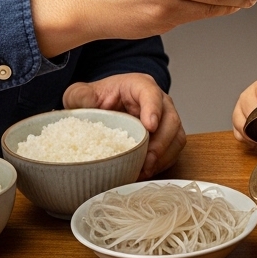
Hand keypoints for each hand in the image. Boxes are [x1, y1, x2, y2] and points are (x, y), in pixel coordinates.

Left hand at [63, 73, 184, 179]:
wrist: (102, 107)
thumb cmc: (96, 99)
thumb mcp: (80, 94)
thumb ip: (81, 96)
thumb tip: (88, 104)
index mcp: (139, 86)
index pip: (152, 94)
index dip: (153, 110)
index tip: (149, 126)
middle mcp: (159, 101)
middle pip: (171, 119)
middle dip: (160, 142)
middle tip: (147, 159)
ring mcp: (165, 119)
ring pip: (176, 137)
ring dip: (163, 156)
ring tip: (145, 170)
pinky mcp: (167, 136)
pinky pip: (173, 151)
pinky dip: (162, 163)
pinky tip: (145, 172)